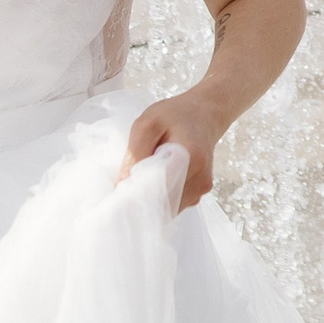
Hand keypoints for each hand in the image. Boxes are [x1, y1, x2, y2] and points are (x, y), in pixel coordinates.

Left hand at [122, 94, 225, 209]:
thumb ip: (135, 150)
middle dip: (142, 200)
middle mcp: (201, 178)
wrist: (204, 114)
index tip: (119, 191)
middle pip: (165, 203)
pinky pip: (175, 204)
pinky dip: (161, 198)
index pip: (160, 188)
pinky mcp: (199, 192)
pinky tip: (154, 181)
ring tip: (140, 180)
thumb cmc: (174, 115)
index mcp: (191, 157)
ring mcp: (202, 188)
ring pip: (169, 207)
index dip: (137, 193)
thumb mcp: (148, 122)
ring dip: (151, 200)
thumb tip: (122, 183)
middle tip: (124, 188)